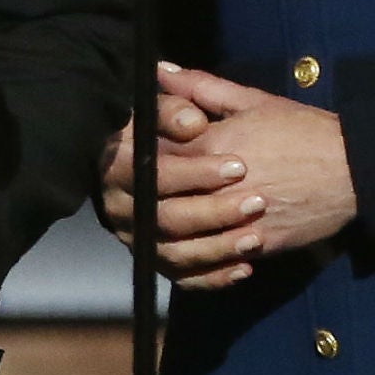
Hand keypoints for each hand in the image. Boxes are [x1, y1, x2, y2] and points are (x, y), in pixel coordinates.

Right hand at [97, 77, 258, 289]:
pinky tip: (245, 266)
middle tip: (256, 200)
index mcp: (118, 159)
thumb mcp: (190, 103)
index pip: (152, 171)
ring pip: (174, 252)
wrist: (192, 156)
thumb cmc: (190, 123)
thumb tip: (192, 119)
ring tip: (256, 235)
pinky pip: (182, 277)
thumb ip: (188, 97)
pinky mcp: (154, 259)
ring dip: (218, 247)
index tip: (239, 165)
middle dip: (213, 211)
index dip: (194, 172)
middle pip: (165, 216)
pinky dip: (214, 275)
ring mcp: (136, 235)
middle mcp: (119, 202)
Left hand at [152, 65, 356, 288]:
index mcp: (213, 143)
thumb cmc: (300, 129)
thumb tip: (158, 68)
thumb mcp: (250, 101)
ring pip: (182, 239)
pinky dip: (200, 264)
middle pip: (161, 200)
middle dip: (145, 200)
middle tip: (137, 198)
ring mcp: (239, 219)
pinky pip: (216, 263)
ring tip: (162, 229)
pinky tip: (195, 254)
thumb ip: (199, 86)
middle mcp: (220, 184)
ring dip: (168, 236)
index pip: (154, 155)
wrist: (352, 167)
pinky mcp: (259, 244)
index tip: (133, 158)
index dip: (138, 158)